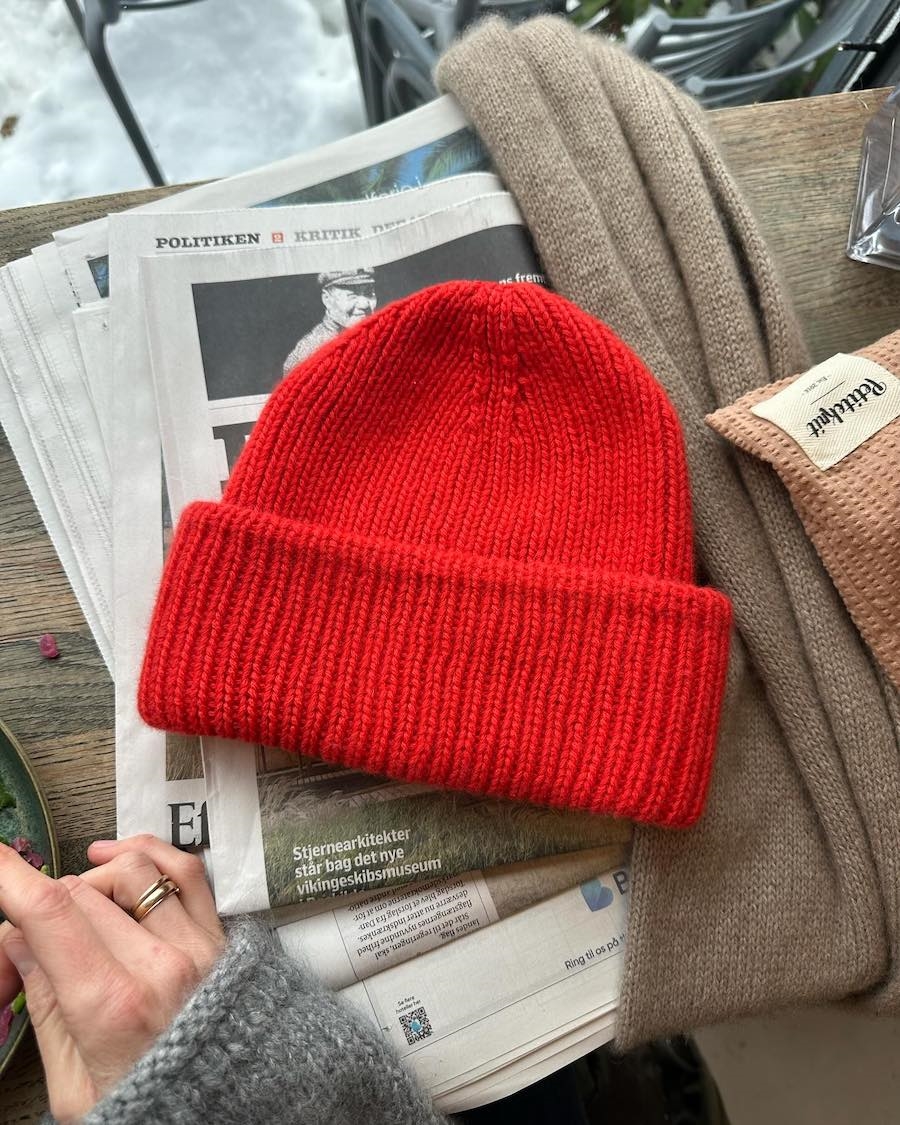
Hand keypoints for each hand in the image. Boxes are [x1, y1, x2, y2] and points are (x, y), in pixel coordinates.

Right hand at [0, 835, 224, 1122]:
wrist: (232, 1111)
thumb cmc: (153, 1107)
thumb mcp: (74, 1084)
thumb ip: (45, 1006)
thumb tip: (17, 940)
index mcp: (112, 1007)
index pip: (52, 914)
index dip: (14, 879)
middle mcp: (159, 965)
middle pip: (82, 893)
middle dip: (41, 908)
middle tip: (28, 945)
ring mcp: (197, 945)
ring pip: (131, 871)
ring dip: (92, 880)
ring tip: (71, 903)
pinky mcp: (221, 936)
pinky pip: (186, 870)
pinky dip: (148, 853)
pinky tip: (118, 858)